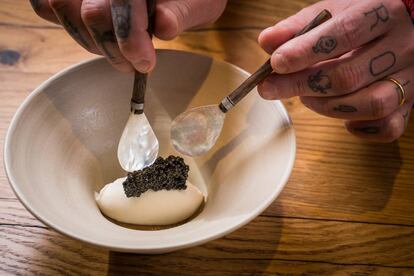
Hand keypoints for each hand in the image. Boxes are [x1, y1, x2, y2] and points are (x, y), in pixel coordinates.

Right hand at [30, 0, 226, 72]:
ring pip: (61, 9)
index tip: (146, 64)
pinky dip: (65, 25)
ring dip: (90, 43)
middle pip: (90, 13)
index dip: (130, 39)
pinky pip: (46, 5)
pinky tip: (94, 37)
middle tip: (135, 66)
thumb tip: (164, 25)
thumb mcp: (199, 2)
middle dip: (113, 50)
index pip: (121, 2)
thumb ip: (182, 12)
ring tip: (118, 53)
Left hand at [257, 0, 413, 141]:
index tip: (276, 64)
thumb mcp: (335, 10)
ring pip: (371, 104)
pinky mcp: (410, 103)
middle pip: (349, 75)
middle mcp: (403, 46)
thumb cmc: (366, 17)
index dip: (305, 51)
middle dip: (302, 85)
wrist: (410, 24)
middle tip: (272, 88)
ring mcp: (410, 77)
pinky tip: (343, 118)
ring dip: (327, 107)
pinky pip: (389, 126)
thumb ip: (300, 25)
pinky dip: (362, 128)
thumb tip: (267, 41)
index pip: (344, 33)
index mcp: (384, 12)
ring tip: (307, 97)